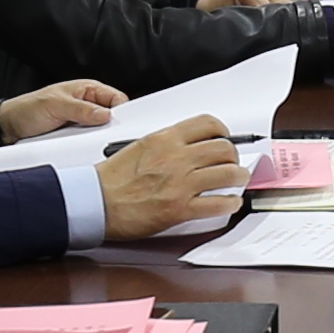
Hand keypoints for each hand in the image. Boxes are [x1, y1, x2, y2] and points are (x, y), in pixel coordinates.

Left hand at [0, 79, 121, 140]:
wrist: (8, 128)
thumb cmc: (27, 109)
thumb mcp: (55, 105)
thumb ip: (81, 109)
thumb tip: (104, 115)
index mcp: (87, 89)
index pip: (116, 98)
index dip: (121, 111)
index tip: (117, 124)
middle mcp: (87, 104)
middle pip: (112, 117)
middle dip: (109, 126)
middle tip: (102, 134)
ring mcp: (82, 121)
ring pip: (102, 132)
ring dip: (97, 138)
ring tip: (87, 140)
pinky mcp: (76, 136)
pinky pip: (89, 142)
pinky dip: (87, 146)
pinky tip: (81, 147)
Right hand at [102, 116, 248, 239]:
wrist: (95, 201)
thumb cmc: (110, 179)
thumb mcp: (139, 147)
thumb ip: (165, 144)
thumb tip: (186, 146)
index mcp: (164, 139)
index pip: (207, 123)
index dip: (222, 131)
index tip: (224, 138)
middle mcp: (176, 158)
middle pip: (224, 148)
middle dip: (233, 156)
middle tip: (232, 162)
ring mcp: (180, 183)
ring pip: (228, 174)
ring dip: (239, 177)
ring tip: (238, 180)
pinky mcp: (180, 209)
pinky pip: (218, 203)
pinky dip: (230, 202)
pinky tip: (230, 202)